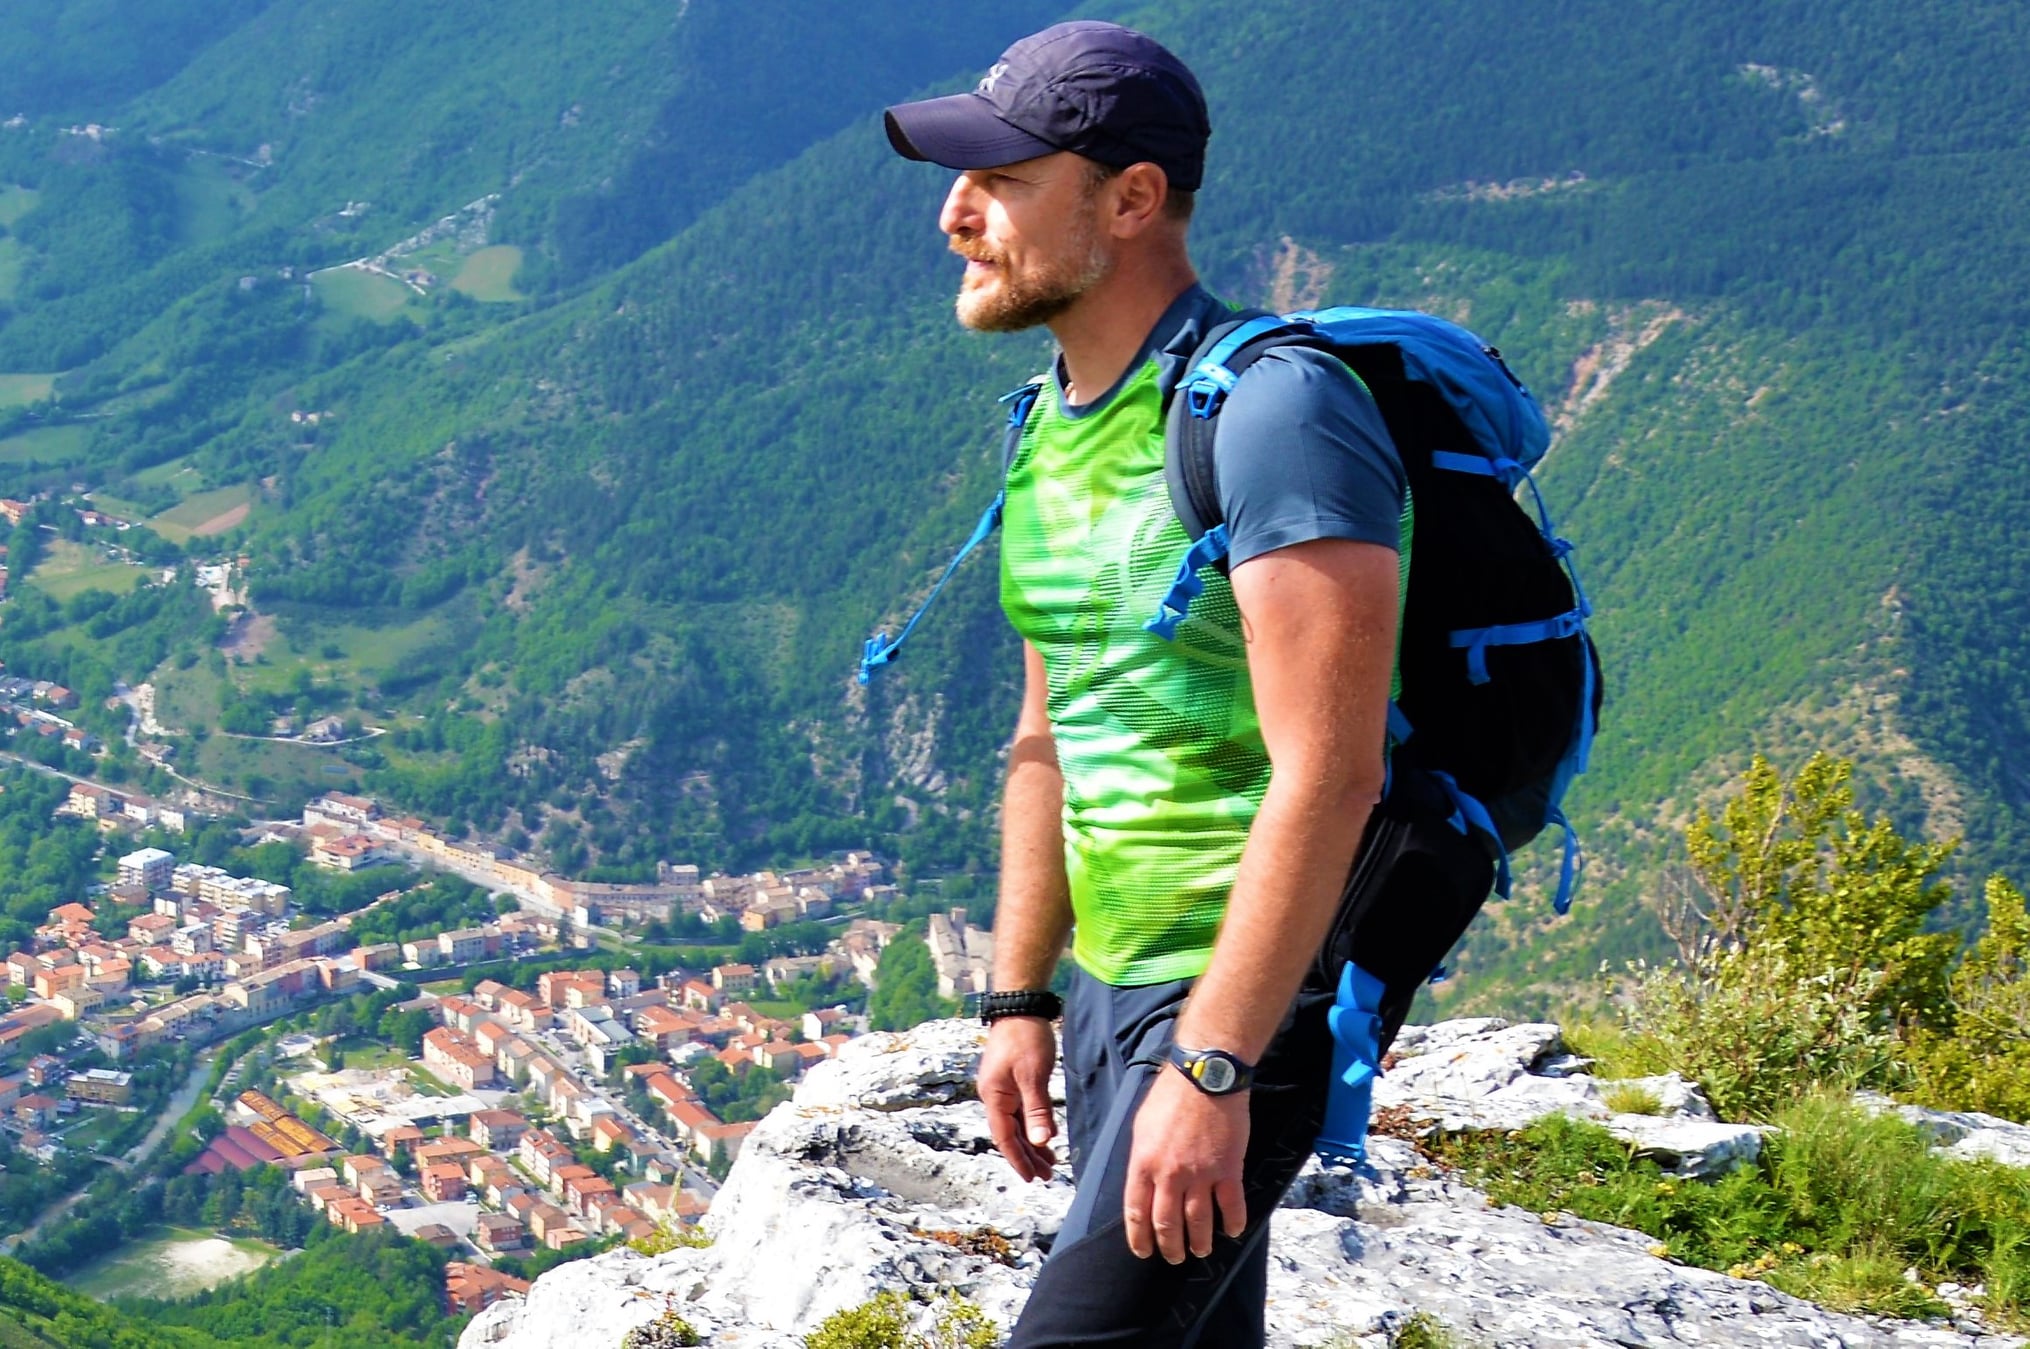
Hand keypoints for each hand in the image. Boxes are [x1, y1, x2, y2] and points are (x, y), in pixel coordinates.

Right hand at [978, 1016, 1058, 1180]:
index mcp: (994, 1097)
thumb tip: (1041, 1142)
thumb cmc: (1026, 1037)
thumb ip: (1037, 1110)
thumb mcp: (1033, 1076)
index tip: (1033, 1179)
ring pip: (1016, 1123)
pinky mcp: (1011, 1079)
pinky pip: (1021, 1110)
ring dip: (1032, 1142)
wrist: (1020, 1005)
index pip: (1005, 1138)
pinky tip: (1047, 1135)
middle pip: (1010, 1134)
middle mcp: (994, 1095)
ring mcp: (1002, 1088)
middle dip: (1028, 1156)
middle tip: (1047, 1175)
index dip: (1019, 1160)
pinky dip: (1033, 1124)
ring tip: (1049, 1161)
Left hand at [1123, 1065, 1248, 1262]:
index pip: (1136, 1212)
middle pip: (1166, 1224)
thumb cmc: (1171, 1095)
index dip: (1139, 1238)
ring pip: (1198, 1222)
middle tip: (1174, 1257)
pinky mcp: (1228, 1169)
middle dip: (1170, 1246)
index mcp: (1143, 1163)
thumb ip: (1141, 1158)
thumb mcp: (1142, 1126)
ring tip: (1201, 1250)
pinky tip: (1232, 1231)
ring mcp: (1200, 1174)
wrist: (1206, 1076)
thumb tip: (1142, 1182)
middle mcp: (1169, 1175)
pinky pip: (1231, 1206)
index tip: (1144, 1251)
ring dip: (1199, 1242)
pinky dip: (1232, 1223)